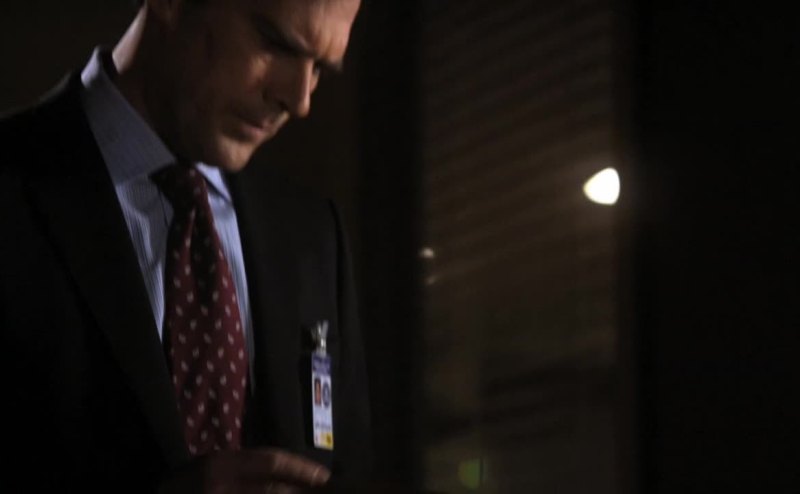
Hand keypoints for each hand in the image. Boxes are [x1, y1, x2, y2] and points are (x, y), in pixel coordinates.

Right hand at [158, 448, 330, 493]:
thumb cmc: (189, 483)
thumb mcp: (216, 465)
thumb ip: (248, 467)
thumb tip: (289, 475)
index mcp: (222, 464)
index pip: (271, 461)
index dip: (300, 468)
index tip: (323, 477)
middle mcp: (222, 486)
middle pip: (273, 490)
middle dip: (301, 492)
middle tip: (324, 493)